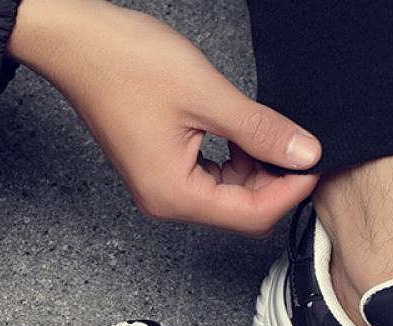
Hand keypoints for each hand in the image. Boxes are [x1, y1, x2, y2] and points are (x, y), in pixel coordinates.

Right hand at [9, 0, 321, 235]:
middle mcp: (167, 201)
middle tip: (299, 146)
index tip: (315, 164)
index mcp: (174, 195)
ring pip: (229, 196)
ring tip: (269, 132)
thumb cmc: (125, 64)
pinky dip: (236, 160)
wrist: (77, 42)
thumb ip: (260, 130)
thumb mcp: (208, 95)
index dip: (289, 191)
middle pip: (241, 212)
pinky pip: (212, 179)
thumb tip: (304, 154)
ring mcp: (162, 188)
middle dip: (275, 183)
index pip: (250, 215)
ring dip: (256, 169)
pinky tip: (243, 132)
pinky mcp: (162, 169)